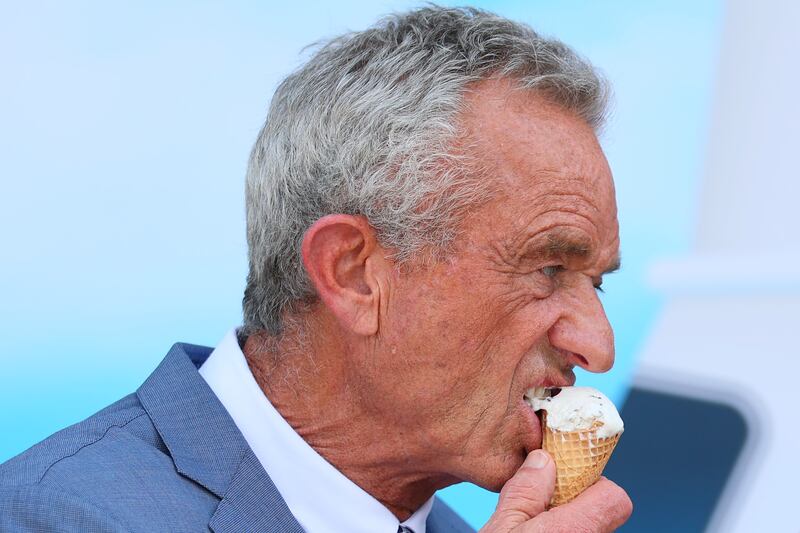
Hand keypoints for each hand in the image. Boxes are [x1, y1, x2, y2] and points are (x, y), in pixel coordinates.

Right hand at [479, 450, 631, 532]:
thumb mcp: (502, 525)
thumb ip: (525, 490)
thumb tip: (543, 459)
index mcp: (577, 528)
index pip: (615, 497)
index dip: (592, 483)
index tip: (563, 480)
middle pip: (599, 510)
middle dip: (573, 501)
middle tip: (541, 506)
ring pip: (588, 525)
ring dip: (568, 519)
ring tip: (534, 526)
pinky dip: (564, 531)